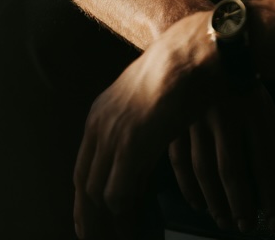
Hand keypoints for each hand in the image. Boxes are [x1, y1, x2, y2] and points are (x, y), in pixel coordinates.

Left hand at [73, 11, 217, 238]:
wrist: (192, 53)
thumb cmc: (180, 71)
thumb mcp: (148, 100)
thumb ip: (138, 129)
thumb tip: (139, 160)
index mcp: (100, 113)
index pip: (83, 166)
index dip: (85, 198)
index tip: (90, 220)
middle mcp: (99, 125)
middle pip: (84, 184)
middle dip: (89, 217)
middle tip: (95, 239)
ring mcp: (113, 135)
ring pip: (96, 193)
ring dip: (108, 222)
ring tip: (123, 237)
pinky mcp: (131, 145)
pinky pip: (117, 193)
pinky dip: (124, 214)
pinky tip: (135, 224)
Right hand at [169, 84, 274, 233]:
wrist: (208, 47)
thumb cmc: (241, 84)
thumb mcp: (266, 108)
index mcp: (253, 108)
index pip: (266, 161)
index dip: (272, 196)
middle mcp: (225, 112)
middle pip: (232, 168)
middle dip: (241, 204)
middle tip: (248, 225)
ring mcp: (196, 115)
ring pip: (203, 168)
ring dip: (215, 201)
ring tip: (226, 220)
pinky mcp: (175, 119)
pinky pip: (179, 160)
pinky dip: (188, 187)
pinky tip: (199, 203)